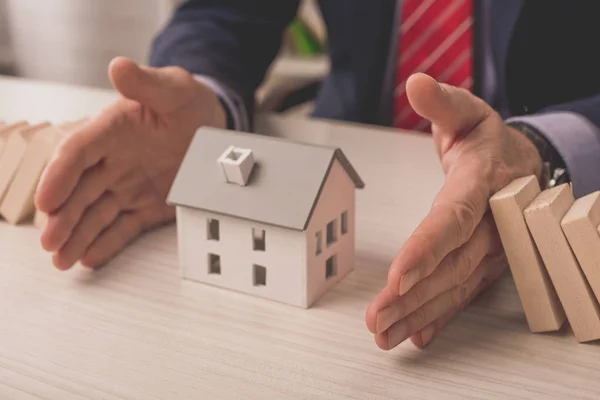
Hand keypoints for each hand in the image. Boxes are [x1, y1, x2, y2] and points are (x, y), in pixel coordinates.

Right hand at [35, 57, 225, 269]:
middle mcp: (113, 161)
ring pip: (96, 213)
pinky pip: (124, 227)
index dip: (59, 176)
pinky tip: (89, 258)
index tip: (47, 200)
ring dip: (78, 236)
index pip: (77, 153)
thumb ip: (147, 83)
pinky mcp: (146, 206)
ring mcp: (128, 186)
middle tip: (51, 242)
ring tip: (63, 259)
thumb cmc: (188, 103)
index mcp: (111, 130)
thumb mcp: (174, 89)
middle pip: (80, 190)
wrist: (211, 125)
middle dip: (63, 217)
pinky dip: (108, 243)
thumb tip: (119, 67)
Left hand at [365, 73, 543, 349]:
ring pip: (454, 287)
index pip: (453, 220)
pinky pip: (464, 295)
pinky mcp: (487, 265)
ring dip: (418, 313)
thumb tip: (417, 84)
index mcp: (484, 184)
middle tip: (377, 319)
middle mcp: (493, 224)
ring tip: (385, 333)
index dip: (426, 250)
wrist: (525, 164)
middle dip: (412, 296)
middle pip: (450, 265)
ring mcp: (492, 250)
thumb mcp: (466, 113)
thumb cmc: (489, 142)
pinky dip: (440, 316)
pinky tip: (417, 334)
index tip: (398, 278)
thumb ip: (442, 103)